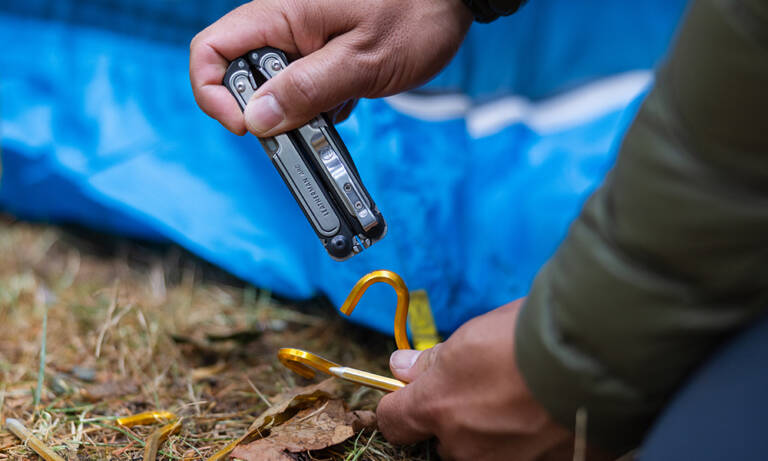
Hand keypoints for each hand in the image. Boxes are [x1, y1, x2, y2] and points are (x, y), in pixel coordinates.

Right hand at [190, 0, 471, 135]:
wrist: (452, 2)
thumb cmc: (416, 16)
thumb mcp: (363, 61)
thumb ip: (308, 89)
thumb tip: (257, 119)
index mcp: (281, 15)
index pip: (210, 50)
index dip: (214, 93)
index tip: (247, 127)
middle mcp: (283, 26)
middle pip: (237, 73)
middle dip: (261, 111)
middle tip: (300, 127)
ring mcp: (302, 41)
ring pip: (271, 86)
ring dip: (293, 111)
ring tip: (335, 109)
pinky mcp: (321, 55)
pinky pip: (300, 85)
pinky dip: (315, 105)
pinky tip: (347, 99)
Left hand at [377, 300, 572, 460]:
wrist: (596, 356)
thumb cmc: (528, 337)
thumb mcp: (471, 336)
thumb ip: (432, 361)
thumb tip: (401, 366)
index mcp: (436, 409)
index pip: (394, 421)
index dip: (402, 404)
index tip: (414, 391)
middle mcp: (464, 448)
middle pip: (443, 441)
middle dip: (457, 418)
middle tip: (488, 386)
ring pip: (483, 453)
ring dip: (495, 432)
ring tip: (525, 398)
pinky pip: (524, 457)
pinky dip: (530, 441)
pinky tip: (548, 413)